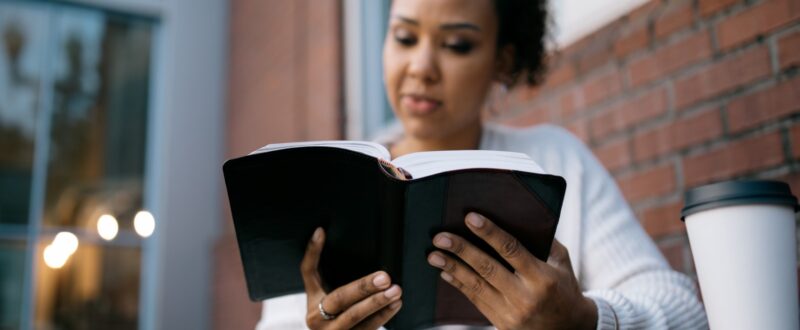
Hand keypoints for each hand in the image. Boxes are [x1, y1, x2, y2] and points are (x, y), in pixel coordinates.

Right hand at [301, 228, 402, 328]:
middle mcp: (318, 319)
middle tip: (384, 278)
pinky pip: (368, 328)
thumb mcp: (322, 293)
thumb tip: (321, 232)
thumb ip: (321, 269)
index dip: (313, 252)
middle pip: (339, 299)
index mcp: (312, 302)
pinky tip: (395, 305)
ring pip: (355, 317)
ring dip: (378, 303)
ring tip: (395, 291)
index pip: (308, 272)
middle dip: (363, 287)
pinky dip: (383, 316)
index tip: (321, 232)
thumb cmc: (330, 314)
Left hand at [427, 213, 596, 329]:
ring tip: (433, 254)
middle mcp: (525, 296)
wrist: (569, 329)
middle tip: (440, 237)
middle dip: (461, 250)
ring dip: (452, 268)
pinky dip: (459, 284)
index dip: (490, 233)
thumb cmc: (565, 288)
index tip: (471, 217)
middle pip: (487, 268)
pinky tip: (446, 272)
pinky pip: (475, 300)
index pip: (511, 250)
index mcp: (542, 278)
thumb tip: (521, 215)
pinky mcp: (501, 323)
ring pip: (476, 286)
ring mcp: (511, 313)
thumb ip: (544, 241)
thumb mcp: (562, 263)